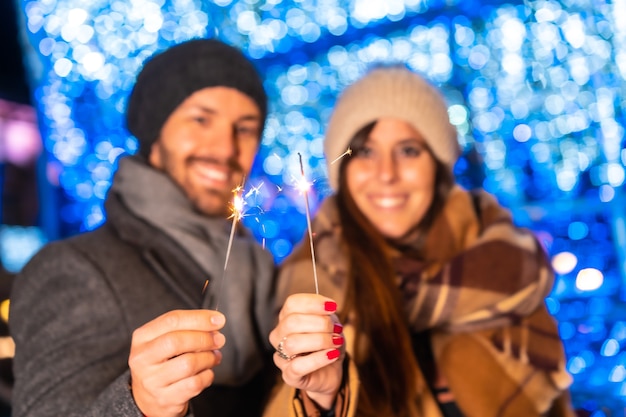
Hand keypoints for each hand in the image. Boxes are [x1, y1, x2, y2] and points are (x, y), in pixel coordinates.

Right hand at [128, 309, 225, 416]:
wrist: (148, 397)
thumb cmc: (162, 361)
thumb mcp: (165, 339)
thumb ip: (187, 327)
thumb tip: (215, 322)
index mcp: (142, 337)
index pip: (172, 320)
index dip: (199, 318)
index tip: (219, 319)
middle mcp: (142, 359)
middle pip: (177, 341)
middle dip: (204, 338)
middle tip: (219, 339)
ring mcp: (152, 381)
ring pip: (188, 364)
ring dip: (208, 358)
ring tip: (214, 356)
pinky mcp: (165, 399)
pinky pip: (195, 383)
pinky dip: (207, 375)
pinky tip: (206, 372)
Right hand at [269, 294, 344, 409]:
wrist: (331, 371)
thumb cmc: (327, 344)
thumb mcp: (330, 324)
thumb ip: (326, 314)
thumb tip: (328, 307)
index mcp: (286, 318)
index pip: (291, 303)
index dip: (313, 303)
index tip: (333, 306)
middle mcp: (279, 336)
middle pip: (292, 322)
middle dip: (320, 323)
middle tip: (337, 329)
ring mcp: (281, 357)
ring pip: (293, 343)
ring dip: (321, 341)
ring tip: (336, 342)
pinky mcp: (289, 376)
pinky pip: (298, 366)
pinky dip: (319, 358)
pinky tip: (333, 354)